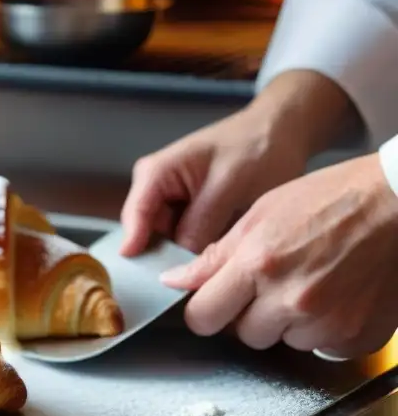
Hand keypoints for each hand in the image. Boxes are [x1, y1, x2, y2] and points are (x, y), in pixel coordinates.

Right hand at [120, 71, 360, 256]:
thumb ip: (200, 224)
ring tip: (209, 268)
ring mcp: (169, 202)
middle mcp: (153, 189)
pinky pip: (182, 240)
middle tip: (191, 280)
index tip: (145, 282)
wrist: (280, 132)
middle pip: (147, 235)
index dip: (137, 251)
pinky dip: (196, 250)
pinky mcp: (186, 213)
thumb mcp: (228, 186)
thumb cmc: (256, 149)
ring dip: (183, 256)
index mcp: (155, 174)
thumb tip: (182, 264)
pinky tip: (216, 258)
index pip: (135, 218)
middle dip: (165, 257)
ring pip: (165, 242)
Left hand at [160, 153, 397, 358]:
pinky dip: (326, 330)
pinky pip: (323, 348)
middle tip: (275, 282)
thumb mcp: (262, 214)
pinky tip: (339, 297)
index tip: (214, 301)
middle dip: (251, 314)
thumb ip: (215, 257)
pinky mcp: (356, 337)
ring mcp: (326, 323)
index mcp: (259, 265)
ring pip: (284, 342)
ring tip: (314, 282)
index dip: (206, 310)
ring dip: (290, 322)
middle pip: (243, 334)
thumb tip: (176, 282)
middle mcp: (291, 300)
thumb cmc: (334, 198)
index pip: (202, 317)